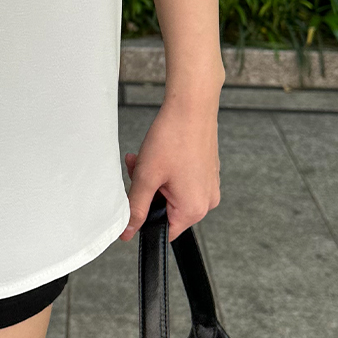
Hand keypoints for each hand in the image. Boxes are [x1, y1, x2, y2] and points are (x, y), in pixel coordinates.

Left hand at [119, 91, 220, 241]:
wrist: (192, 106)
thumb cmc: (174, 137)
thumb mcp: (147, 176)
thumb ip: (136, 207)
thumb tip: (127, 232)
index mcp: (193, 209)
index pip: (163, 230)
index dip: (144, 214)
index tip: (135, 196)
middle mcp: (206, 202)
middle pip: (166, 209)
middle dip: (147, 190)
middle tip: (137, 167)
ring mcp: (209, 186)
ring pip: (172, 193)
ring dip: (154, 178)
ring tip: (145, 156)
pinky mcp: (208, 173)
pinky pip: (183, 181)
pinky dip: (167, 170)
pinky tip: (160, 152)